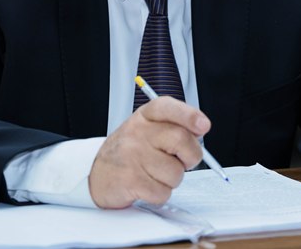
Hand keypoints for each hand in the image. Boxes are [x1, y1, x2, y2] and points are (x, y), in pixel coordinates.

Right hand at [88, 96, 208, 208]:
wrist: (97, 174)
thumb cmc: (130, 152)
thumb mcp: (148, 130)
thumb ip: (173, 127)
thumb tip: (200, 131)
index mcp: (145, 117)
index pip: (167, 107)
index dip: (189, 115)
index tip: (203, 125)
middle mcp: (137, 132)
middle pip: (181, 139)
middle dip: (191, 156)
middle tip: (184, 161)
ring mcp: (132, 155)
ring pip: (176, 172)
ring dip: (172, 179)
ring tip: (155, 173)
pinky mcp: (130, 180)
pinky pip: (163, 191)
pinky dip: (160, 193)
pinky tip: (146, 185)